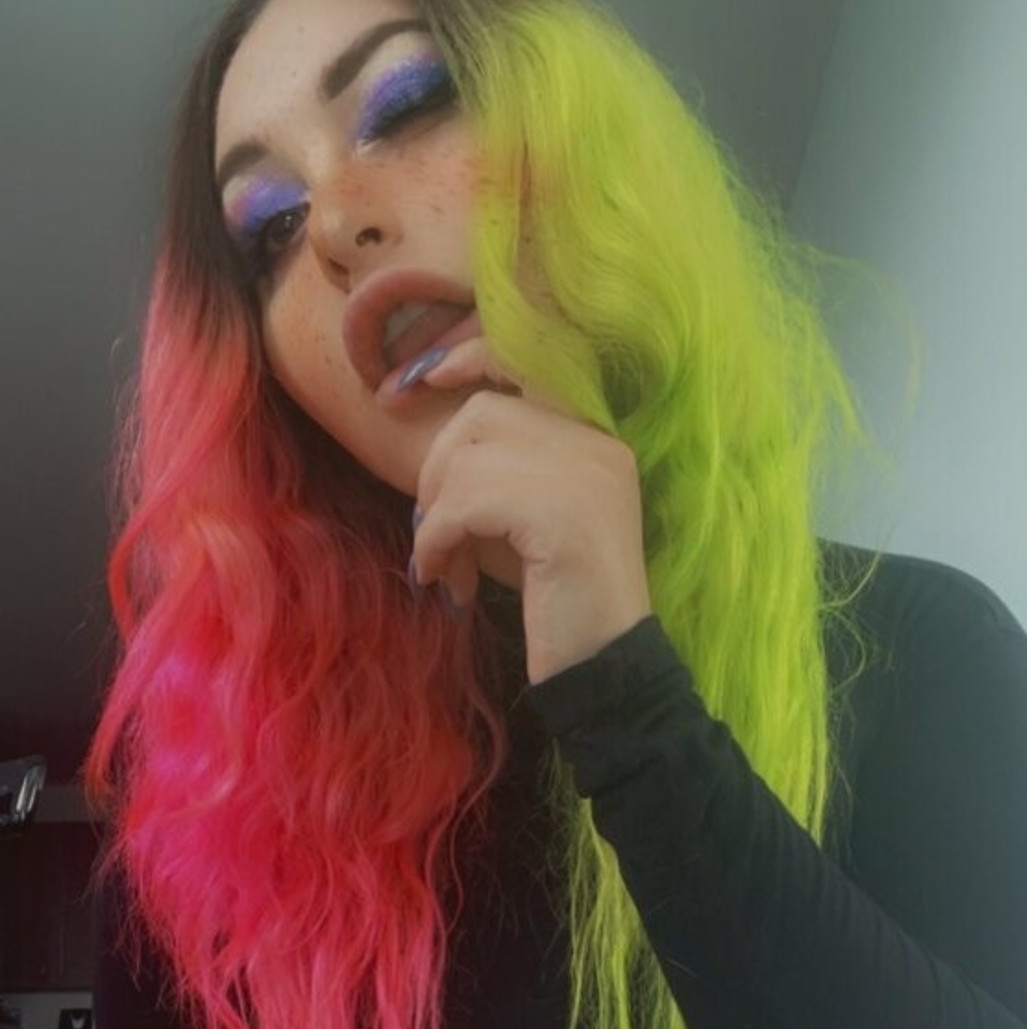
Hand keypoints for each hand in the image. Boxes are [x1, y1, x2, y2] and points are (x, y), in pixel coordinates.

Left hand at [392, 335, 652, 686]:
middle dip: (438, 472)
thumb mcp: (524, 527)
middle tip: (435, 535)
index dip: (466, 359)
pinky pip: (464, 504)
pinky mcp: (559, 513)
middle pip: (481, 414)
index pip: (526, 361)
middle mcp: (596, 445)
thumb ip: (495, 479)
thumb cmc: (559, 606)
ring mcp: (584, 474)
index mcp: (596, 441)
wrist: (606, 669)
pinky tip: (448, 582)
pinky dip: (439, 541)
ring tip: (445, 569)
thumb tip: (434, 466)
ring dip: (435, 520)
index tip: (417, 381)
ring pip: (467, 461)